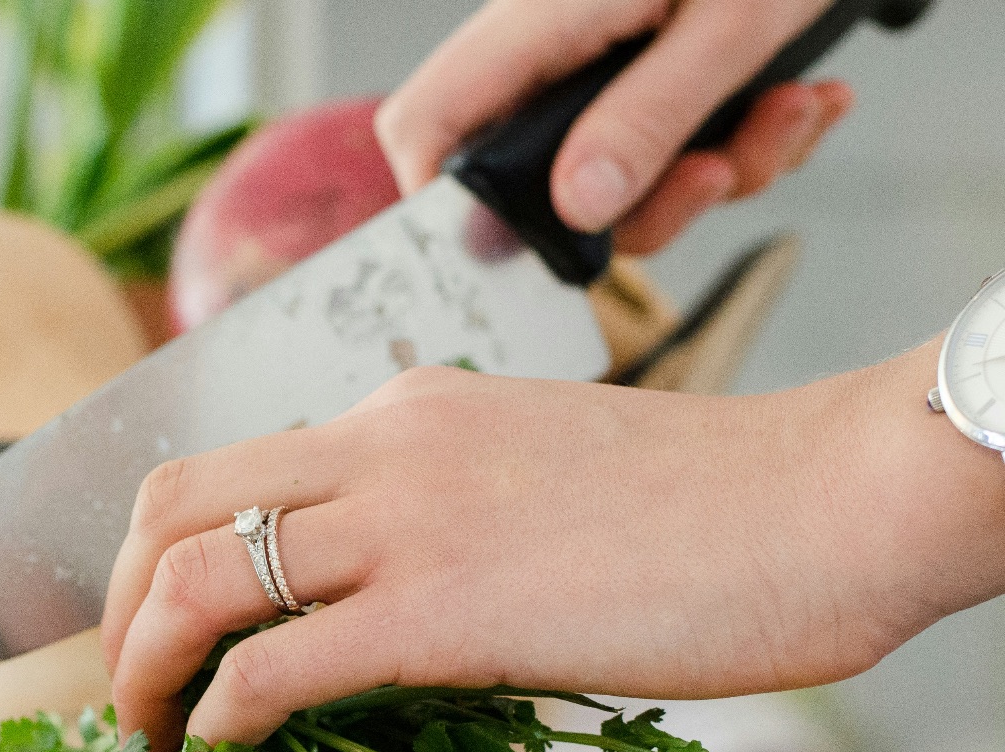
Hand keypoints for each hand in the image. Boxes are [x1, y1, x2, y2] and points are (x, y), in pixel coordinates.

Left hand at [102, 341, 1004, 751]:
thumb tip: (366, 598)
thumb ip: (435, 507)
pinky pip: (276, 664)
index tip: (154, 627)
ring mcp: (404, 521)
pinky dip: (217, 714)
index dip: (154, 552)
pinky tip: (218, 749)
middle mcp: (378, 445)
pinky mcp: (443, 609)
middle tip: (124, 687)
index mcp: (399, 412)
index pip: (223, 467)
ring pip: (195, 579)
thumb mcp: (529, 468)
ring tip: (144, 736)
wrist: (822, 500)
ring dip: (140, 668)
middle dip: (114, 606)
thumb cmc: (701, 505)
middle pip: (169, 506)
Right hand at [374, 0, 853, 253]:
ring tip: (791, 109)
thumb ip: (648, 118)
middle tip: (718, 170)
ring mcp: (601, 66)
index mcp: (536, 23)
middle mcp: (553, 52)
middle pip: (541, 181)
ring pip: (626, 178)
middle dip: (650, 202)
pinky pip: (677, 149)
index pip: (427, 123)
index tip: (512, 250)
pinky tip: (801, 97)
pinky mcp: (650, 74)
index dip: (441, 202)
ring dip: (722, 168)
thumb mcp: (725, 26)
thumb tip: (580, 207)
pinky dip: (747, 140)